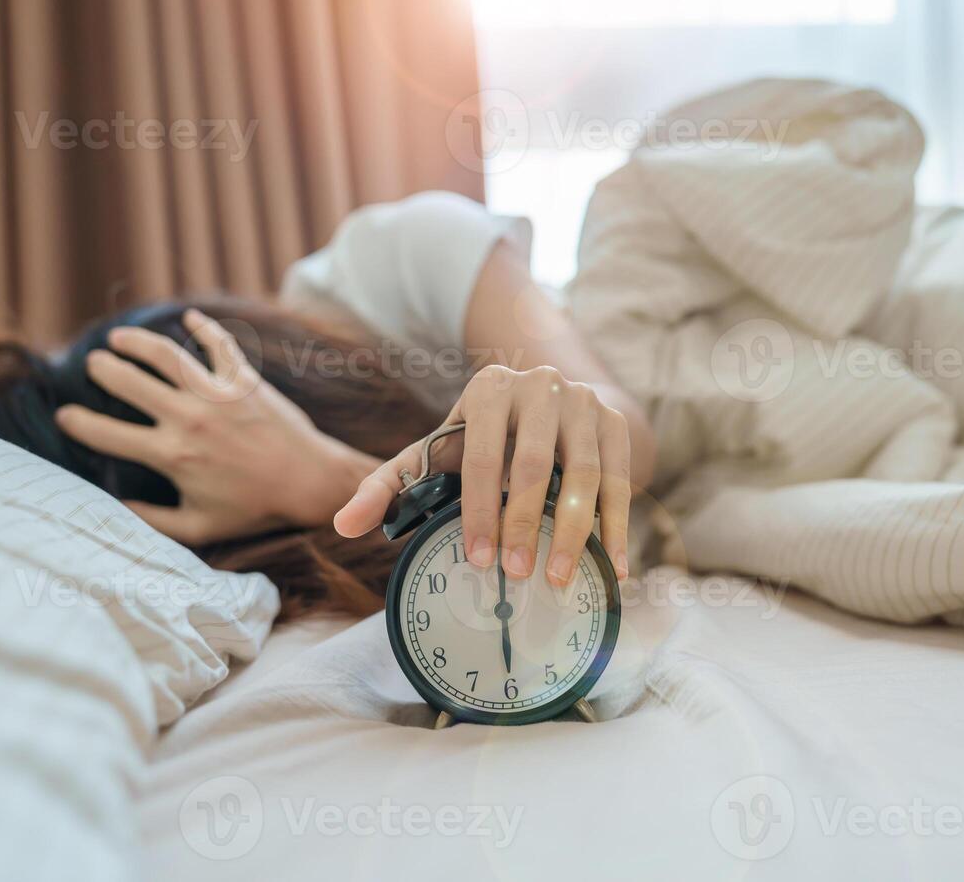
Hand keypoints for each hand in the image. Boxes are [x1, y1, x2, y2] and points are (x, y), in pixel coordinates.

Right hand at [56, 310, 373, 545]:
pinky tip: (188, 317)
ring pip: (166, 354)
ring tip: (119, 337)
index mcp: (172, 455)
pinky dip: (203, 326)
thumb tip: (112, 508)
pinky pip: (219, 344)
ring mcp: (217, 394)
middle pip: (130, 383)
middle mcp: (189, 418)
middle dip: (104, 370)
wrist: (310, 482)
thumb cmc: (255, 509)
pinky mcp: (245, 380)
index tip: (64, 416)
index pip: (108, 434)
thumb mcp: (198, 527)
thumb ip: (151, 520)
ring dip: (137, 341)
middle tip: (93, 364)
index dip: (78, 424)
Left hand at [334, 365, 631, 585]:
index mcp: (491, 387)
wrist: (553, 409)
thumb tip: (342, 526)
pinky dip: (617, 527)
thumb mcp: (438, 453)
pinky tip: (612, 568)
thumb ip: (389, 486)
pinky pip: (620, 481)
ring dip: (573, 531)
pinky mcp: (617, 423)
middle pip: (532, 465)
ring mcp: (585, 402)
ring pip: (582, 475)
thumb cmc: (484, 440)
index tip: (478, 560)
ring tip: (558, 578)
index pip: (483, 456)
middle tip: (518, 575)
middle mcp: (541, 385)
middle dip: (524, 525)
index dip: (479, 512)